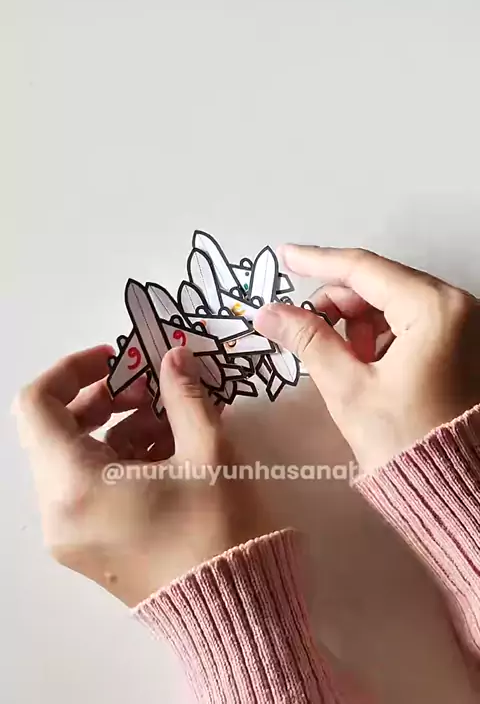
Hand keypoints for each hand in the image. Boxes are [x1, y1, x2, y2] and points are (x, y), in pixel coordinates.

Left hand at [14, 346, 265, 605]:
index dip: (71, 369)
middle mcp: (57, 512)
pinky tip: (168, 451)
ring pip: (74, 458)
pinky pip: (88, 487)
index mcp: (73, 485)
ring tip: (172, 421)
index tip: (117, 357)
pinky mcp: (90, 548)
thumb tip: (174, 356)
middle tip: (151, 388)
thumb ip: (184, 394)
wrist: (235, 613)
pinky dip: (118, 460)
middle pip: (55, 430)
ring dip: (116, 428)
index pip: (37, 404)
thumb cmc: (218, 530)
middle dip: (102, 398)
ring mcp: (70, 535)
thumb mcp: (208, 451)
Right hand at [256, 246, 479, 472]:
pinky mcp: (463, 339)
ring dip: (359, 321)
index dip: (317, 261)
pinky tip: (367, 365)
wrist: (457, 490)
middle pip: (379, 282)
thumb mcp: (349, 388)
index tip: (284, 256)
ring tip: (344, 362)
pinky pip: (412, 319)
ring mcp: (464, 322)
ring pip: (393, 300)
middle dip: (338, 303)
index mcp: (433, 308)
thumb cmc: (407, 442)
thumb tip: (269, 312)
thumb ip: (308, 340)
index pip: (363, 269)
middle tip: (308, 331)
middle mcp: (457, 305)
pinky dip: (382, 334)